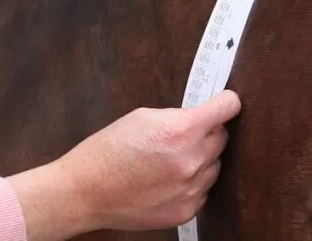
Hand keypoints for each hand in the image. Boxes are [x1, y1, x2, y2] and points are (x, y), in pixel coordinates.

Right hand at [7, 90, 241, 240]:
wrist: (85, 192)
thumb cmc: (107, 151)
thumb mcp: (142, 117)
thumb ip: (177, 115)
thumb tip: (200, 116)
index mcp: (181, 130)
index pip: (226, 108)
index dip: (226, 102)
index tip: (226, 102)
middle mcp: (191, 160)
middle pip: (221, 137)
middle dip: (207, 131)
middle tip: (184, 133)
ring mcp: (190, 189)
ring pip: (214, 165)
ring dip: (201, 158)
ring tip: (170, 159)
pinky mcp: (185, 210)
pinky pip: (203, 190)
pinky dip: (192, 182)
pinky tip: (168, 179)